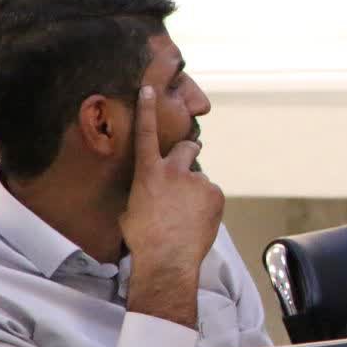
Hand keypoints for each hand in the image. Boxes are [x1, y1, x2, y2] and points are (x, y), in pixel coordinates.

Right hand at [118, 85, 223, 327]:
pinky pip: (212, 194)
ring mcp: (197, 180)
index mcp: (147, 172)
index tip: (149, 88)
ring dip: (196, 189)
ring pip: (200, 178)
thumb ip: (143, 191)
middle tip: (185, 172)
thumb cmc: (142, 239)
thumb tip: (148, 193)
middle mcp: (174, 170)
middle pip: (188, 146)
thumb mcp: (131, 210)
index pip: (146, 133)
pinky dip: (207, 204)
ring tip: (187, 214)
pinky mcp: (215, 193)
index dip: (147, 109)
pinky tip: (198, 220)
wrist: (168, 258)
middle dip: (189, 151)